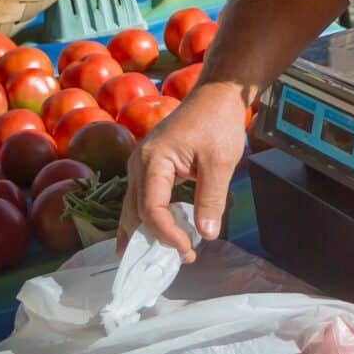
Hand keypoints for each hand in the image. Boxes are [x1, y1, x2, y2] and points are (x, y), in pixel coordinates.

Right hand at [118, 82, 249, 260]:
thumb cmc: (217, 122)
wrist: (216, 95)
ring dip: (146, 233)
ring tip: (159, 258)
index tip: (189, 249)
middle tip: (183, 257)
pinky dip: (145, 219)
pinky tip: (145, 238)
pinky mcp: (148, 165)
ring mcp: (140, 164)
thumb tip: (207, 234)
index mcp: (152, 160)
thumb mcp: (220, 161)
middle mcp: (138, 163)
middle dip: (156, 239)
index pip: (152, 209)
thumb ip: (211, 198)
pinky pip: (140, 197)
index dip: (168, 234)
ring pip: (133, 207)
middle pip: (136, 212)